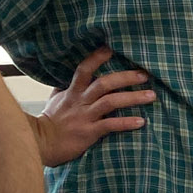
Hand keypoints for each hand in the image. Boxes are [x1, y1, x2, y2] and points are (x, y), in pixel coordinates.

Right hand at [34, 47, 152, 165]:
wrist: (41, 144)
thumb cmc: (51, 122)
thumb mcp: (56, 100)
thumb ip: (65, 88)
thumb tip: (70, 77)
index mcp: (73, 92)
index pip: (84, 69)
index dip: (97, 58)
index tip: (112, 48)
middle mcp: (80, 101)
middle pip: (104, 83)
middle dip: (126, 77)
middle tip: (145, 75)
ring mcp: (85, 116)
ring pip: (110, 102)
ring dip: (133, 98)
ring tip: (151, 96)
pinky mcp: (89, 132)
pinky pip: (110, 125)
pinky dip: (126, 122)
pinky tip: (141, 122)